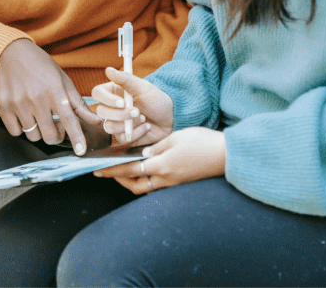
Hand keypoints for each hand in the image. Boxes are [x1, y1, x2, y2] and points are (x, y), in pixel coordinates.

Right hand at [0, 39, 99, 154]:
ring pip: (32, 135)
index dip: (76, 137)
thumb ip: (78, 104)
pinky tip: (23, 113)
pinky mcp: (3, 106)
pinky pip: (15, 132)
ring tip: (37, 115)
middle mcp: (36, 98)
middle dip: (55, 136)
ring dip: (38, 131)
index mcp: (54, 90)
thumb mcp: (63, 80)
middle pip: (49, 136)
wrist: (12, 53)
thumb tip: (96, 121)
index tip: (81, 151)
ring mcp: (18, 103)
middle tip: (54, 126)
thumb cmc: (41, 66)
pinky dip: (21, 128)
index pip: (68, 119)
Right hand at [91, 66, 173, 146]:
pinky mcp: (124, 136)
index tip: (122, 102)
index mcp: (114, 93)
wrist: (171, 117)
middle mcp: (112, 108)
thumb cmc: (156, 99)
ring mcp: (117, 123)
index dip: (106, 99)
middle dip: (120, 114)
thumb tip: (108, 69)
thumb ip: (125, 79)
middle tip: (138, 111)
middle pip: (101, 112)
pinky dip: (136, 132)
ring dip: (129, 123)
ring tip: (143, 118)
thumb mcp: (142, 87)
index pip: (97, 94)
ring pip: (110, 127)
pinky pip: (121, 138)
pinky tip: (146, 127)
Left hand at [93, 127, 225, 194]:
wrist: (227, 156)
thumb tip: (143, 155)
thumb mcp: (176, 137)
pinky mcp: (181, 183)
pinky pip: (158, 186)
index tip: (97, 170)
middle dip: (119, 180)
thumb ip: (157, 147)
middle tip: (108, 172)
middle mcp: (166, 178)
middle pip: (135, 185)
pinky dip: (147, 181)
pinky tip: (146, 172)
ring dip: (132, 182)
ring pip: (146, 188)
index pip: (130, 170)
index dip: (112, 170)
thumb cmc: (203, 142)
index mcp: (162, 165)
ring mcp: (174, 183)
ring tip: (124, 172)